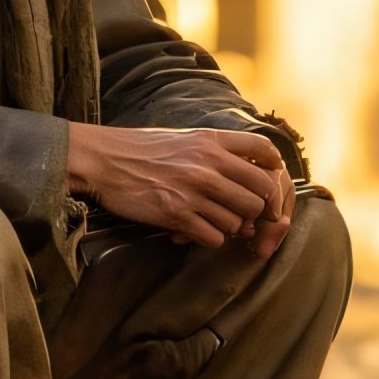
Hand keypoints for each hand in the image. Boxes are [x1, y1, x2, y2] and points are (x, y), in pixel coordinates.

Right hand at [65, 124, 295, 258]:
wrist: (102, 160)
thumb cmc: (140, 149)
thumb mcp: (184, 138)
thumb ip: (215, 150)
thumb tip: (244, 171)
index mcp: (211, 141)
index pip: (264, 151)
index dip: (276, 171)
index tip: (271, 185)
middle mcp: (208, 164)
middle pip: (259, 195)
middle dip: (255, 211)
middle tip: (242, 216)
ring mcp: (194, 190)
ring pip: (238, 220)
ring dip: (229, 227)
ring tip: (210, 221)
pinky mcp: (177, 214)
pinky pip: (214, 237)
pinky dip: (209, 239)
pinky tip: (194, 231)